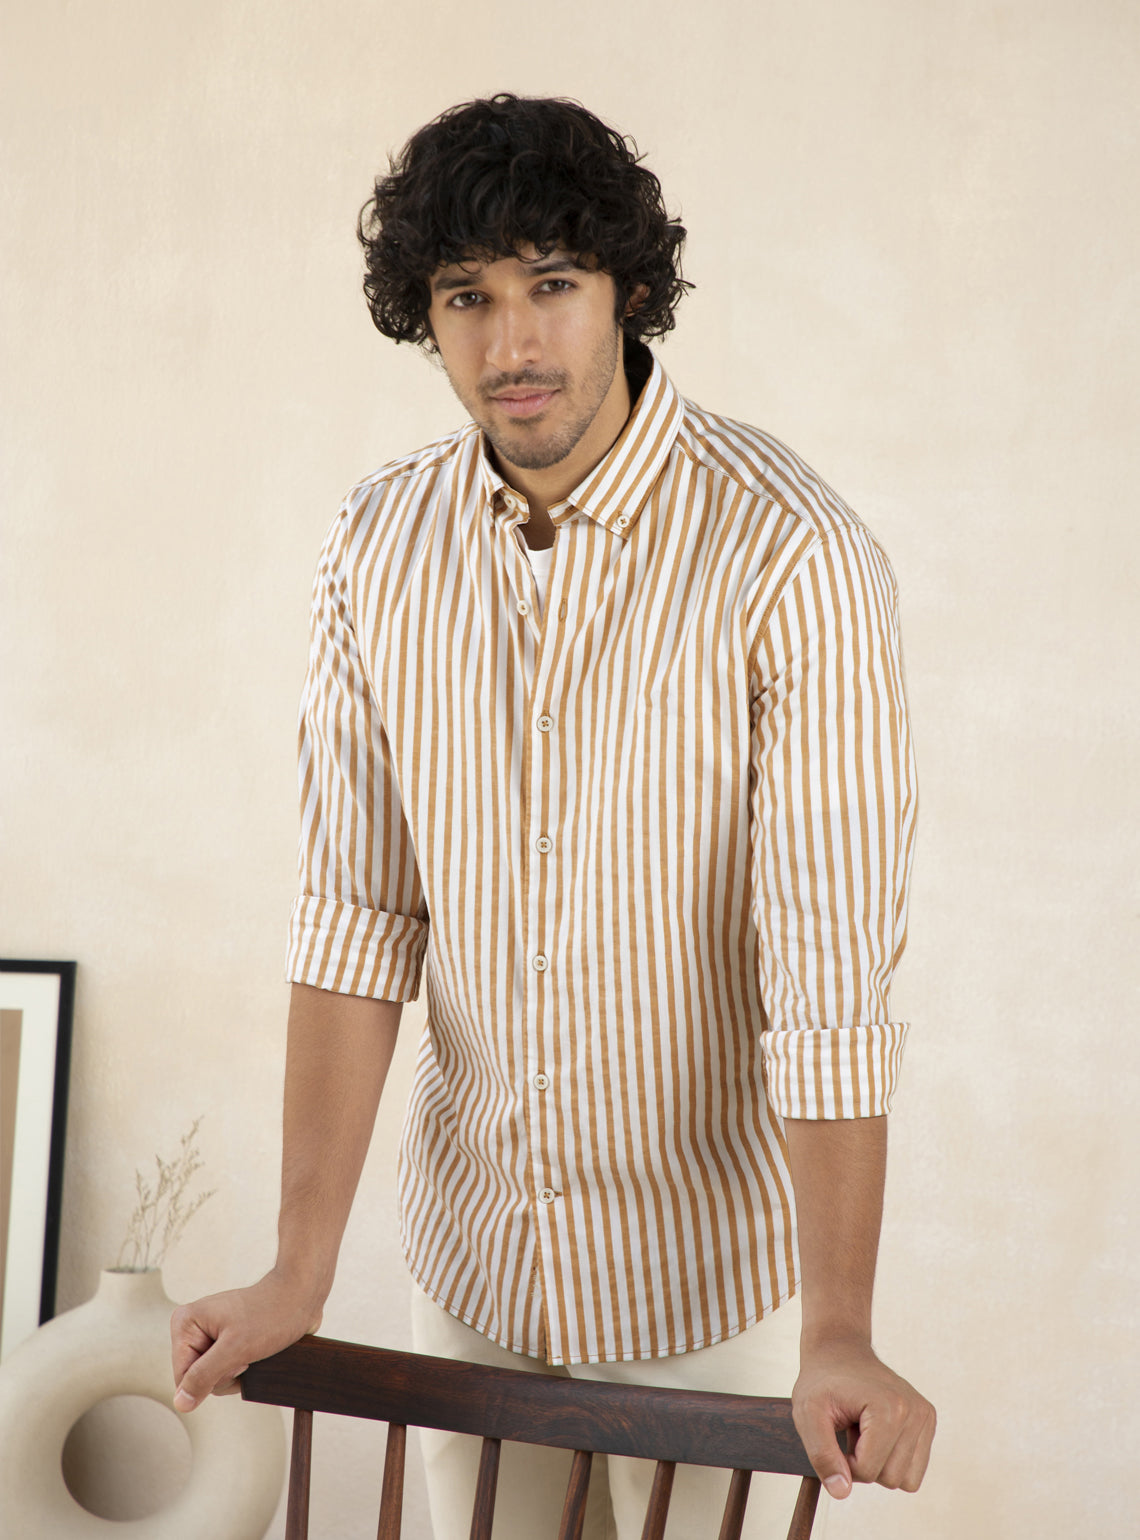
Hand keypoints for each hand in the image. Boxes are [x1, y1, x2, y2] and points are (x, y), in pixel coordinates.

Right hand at [170, 1269, 323, 1411]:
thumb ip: (203, 1376)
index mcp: (185, 1322)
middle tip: (246, 1353)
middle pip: (197, 1378)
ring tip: (253, 1351)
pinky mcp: (226, 1339)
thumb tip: (181, 1403)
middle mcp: (194, 1327)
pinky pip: (226, 1369)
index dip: (210, 1378)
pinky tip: (255, 1354)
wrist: (301, 1297)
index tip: (235, 1357)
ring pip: (213, 1377)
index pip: (183, 1377)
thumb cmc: (271, 1315)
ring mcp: (210, 1333)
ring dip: (236, 1372)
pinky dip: (242, 1368)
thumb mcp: (235, 1350)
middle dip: (225, 1374)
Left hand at [792, 1339, 934, 1498]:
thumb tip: (842, 1492)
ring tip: (863, 1430)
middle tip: (850, 1430)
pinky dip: (892, 1460)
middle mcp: (915, 1411)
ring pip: (905, 1480)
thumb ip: (822, 1455)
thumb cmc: (821, 1382)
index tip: (836, 1431)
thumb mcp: (807, 1415)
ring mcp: (925, 1415)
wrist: (839, 1351)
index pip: (867, 1471)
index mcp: (889, 1407)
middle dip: (863, 1464)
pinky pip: (913, 1471)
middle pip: (889, 1479)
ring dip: (878, 1463)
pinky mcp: (928, 1421)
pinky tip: (877, 1432)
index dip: (843, 1461)